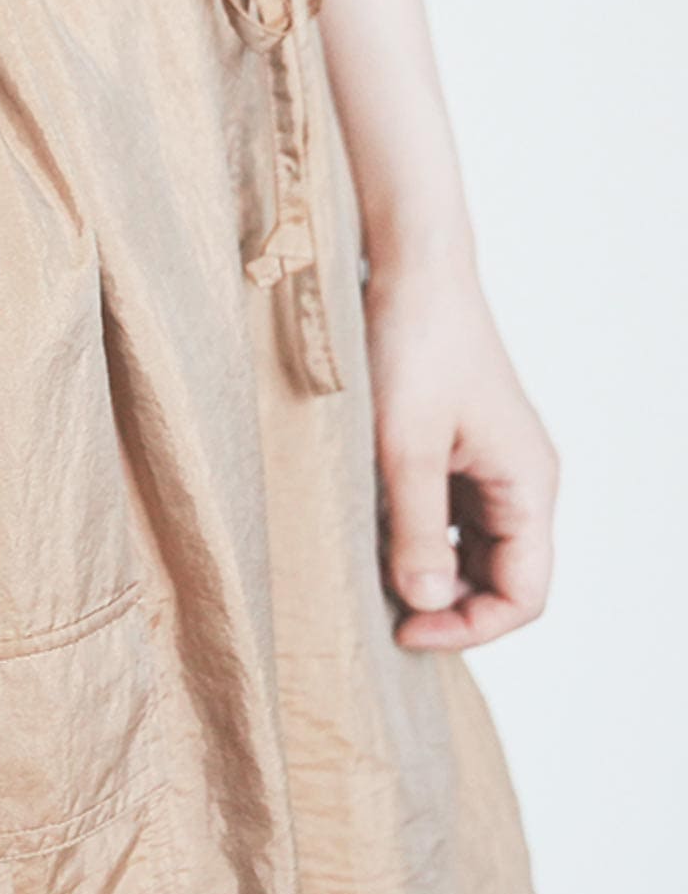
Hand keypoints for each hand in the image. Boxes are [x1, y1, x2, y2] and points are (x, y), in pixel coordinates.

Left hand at [363, 257, 557, 649]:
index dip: (467, 626)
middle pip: (498, 574)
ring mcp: (491, 459)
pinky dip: (412, 524)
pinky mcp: (459, 440)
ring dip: (423, 561)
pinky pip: (447, 505)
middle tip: (374, 602)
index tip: (400, 629)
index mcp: (528, 484)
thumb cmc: (412, 341)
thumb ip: (416, 525)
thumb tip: (424, 603)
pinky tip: (366, 520)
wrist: (409, 265)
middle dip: (443, 598)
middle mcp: (521, 477)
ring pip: (469, 542)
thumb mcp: (404, 442)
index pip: (523, 594)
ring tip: (364, 562)